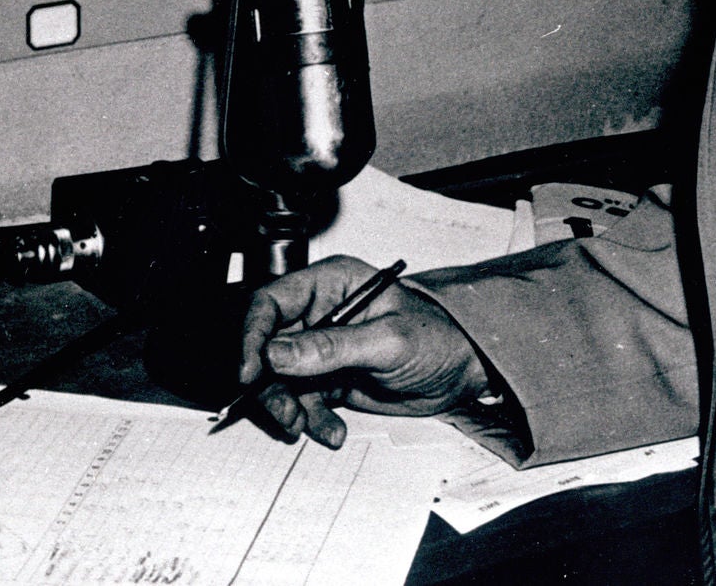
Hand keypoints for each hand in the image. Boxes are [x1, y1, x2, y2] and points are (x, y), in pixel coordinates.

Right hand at [237, 256, 489, 447]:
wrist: (463, 372)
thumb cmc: (438, 337)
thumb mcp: (388, 340)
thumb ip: (332, 346)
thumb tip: (277, 352)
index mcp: (332, 284)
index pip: (273, 301)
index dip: (255, 334)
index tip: (251, 371)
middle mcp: (320, 313)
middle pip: (269, 346)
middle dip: (271, 385)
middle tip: (287, 413)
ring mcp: (322, 348)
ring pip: (281, 380)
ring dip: (290, 408)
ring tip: (310, 426)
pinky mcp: (328, 379)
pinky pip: (302, 402)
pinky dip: (311, 420)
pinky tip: (333, 430)